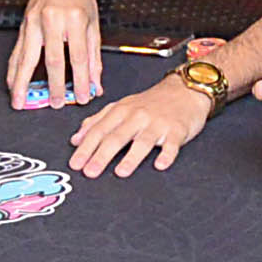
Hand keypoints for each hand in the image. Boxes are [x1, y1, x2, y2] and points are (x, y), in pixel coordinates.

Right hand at [11, 0, 103, 102]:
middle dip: (54, 85)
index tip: (83, 97)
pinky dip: (13, 70)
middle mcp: (52, 20)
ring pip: (26, 57)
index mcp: (74, 19)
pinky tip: (12, 84)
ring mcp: (34, 23)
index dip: (81, 80)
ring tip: (19, 102)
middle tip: (55, 104)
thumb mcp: (93, 24)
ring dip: (22, 82)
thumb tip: (95, 84)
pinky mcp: (23, 26)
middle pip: (52, 59)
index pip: (78, 56)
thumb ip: (94, 56)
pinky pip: (16, 52)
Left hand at [72, 71, 216, 176]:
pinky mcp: (177, 130)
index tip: (75, 163)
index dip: (85, 147)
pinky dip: (167, 154)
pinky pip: (172, 144)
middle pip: (116, 137)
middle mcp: (138, 116)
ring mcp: (158, 123)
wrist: (185, 89)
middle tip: (89, 172)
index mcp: (122, 111)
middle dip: (101, 155)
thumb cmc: (152, 102)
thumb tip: (76, 139)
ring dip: (131, 157)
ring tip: (120, 172)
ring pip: (142, 141)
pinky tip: (160, 165)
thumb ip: (98, 121)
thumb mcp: (122, 106)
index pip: (99, 130)